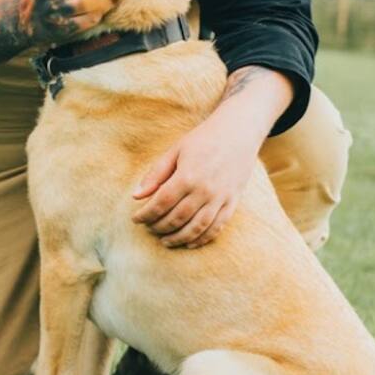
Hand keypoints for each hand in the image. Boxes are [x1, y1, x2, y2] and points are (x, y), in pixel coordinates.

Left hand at [130, 105, 268, 248]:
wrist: (239, 132)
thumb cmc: (203, 139)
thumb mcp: (175, 150)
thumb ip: (155, 174)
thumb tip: (136, 196)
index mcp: (187, 175)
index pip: (161, 203)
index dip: (146, 214)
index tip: (136, 219)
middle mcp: (205, 190)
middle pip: (177, 218)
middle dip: (159, 227)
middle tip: (149, 228)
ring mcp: (221, 198)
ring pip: (196, 228)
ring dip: (178, 238)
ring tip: (165, 241)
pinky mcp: (232, 202)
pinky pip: (217, 228)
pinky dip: (202, 239)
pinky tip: (190, 243)